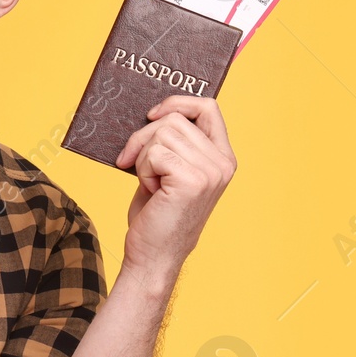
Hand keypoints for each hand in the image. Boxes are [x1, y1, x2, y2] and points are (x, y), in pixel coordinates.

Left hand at [113, 95, 236, 279]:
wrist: (153, 254)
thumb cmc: (157, 214)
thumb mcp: (169, 171)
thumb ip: (173, 143)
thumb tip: (153, 112)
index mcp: (222, 157)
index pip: (208, 107)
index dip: (177, 102)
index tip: (151, 115)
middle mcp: (222, 163)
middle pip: (174, 118)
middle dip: (144, 138)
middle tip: (133, 163)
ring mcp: (210, 171)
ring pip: (161, 134)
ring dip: (143, 157)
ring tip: (151, 184)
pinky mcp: (192, 180)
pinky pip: (154, 153)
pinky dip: (142, 170)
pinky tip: (151, 191)